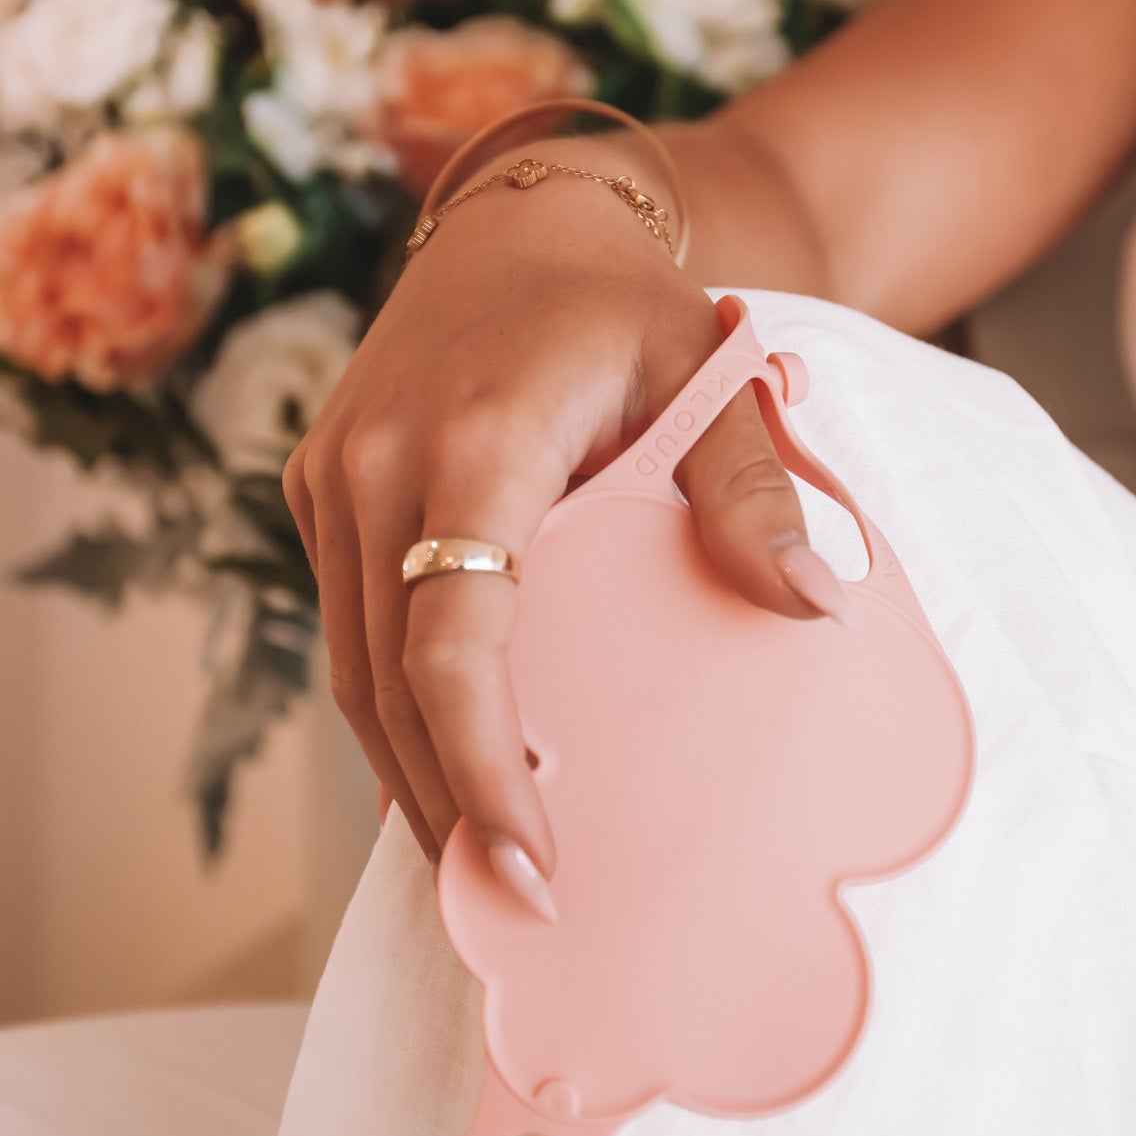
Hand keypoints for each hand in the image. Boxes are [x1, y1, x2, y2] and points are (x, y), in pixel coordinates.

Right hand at [283, 154, 846, 909]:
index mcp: (475, 438)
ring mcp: (333, 478)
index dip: (478, 763)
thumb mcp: (708, 374)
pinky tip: (445, 773)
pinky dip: (392, 710)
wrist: (517, 227)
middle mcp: (377, 462)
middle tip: (518, 909)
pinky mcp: (320, 492)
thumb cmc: (622, 308)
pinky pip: (348, 628)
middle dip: (444, 804)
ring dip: (410, 772)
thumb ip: (754, 486)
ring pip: (352, 667)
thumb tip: (815, 605)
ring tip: (481, 869)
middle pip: (386, 679)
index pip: (452, 636)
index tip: (532, 862)